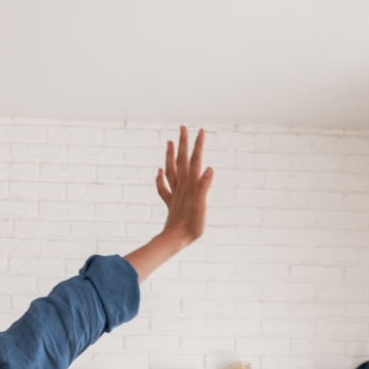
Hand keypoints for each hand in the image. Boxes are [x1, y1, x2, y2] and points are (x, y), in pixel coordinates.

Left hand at [155, 127, 213, 250]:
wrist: (175, 240)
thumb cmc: (191, 226)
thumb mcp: (202, 206)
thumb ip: (204, 187)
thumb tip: (209, 168)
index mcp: (191, 185)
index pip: (196, 160)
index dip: (198, 146)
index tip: (200, 130)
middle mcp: (182, 186)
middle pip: (181, 161)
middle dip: (183, 144)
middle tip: (182, 128)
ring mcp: (175, 194)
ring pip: (171, 170)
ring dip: (170, 155)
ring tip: (169, 142)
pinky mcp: (171, 203)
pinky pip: (163, 188)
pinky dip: (160, 178)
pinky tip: (159, 171)